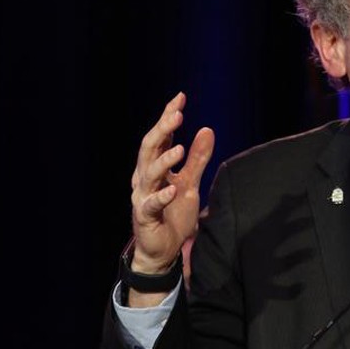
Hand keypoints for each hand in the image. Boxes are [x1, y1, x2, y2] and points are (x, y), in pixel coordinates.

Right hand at [129, 92, 214, 280]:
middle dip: (162, 130)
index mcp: (154, 167)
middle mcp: (144, 178)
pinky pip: (151, 204)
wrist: (163, 250)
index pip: (159, 137)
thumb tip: (207, 129)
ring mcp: (142, 197)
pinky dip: (162, 196)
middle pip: (149, 149)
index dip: (167, 117)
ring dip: (163, 160)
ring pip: (148, 174)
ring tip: (179, 148)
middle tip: (177, 115)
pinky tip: (173, 189)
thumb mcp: (190, 183)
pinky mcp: (144, 217)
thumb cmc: (173, 214)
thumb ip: (197, 159)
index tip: (180, 97)